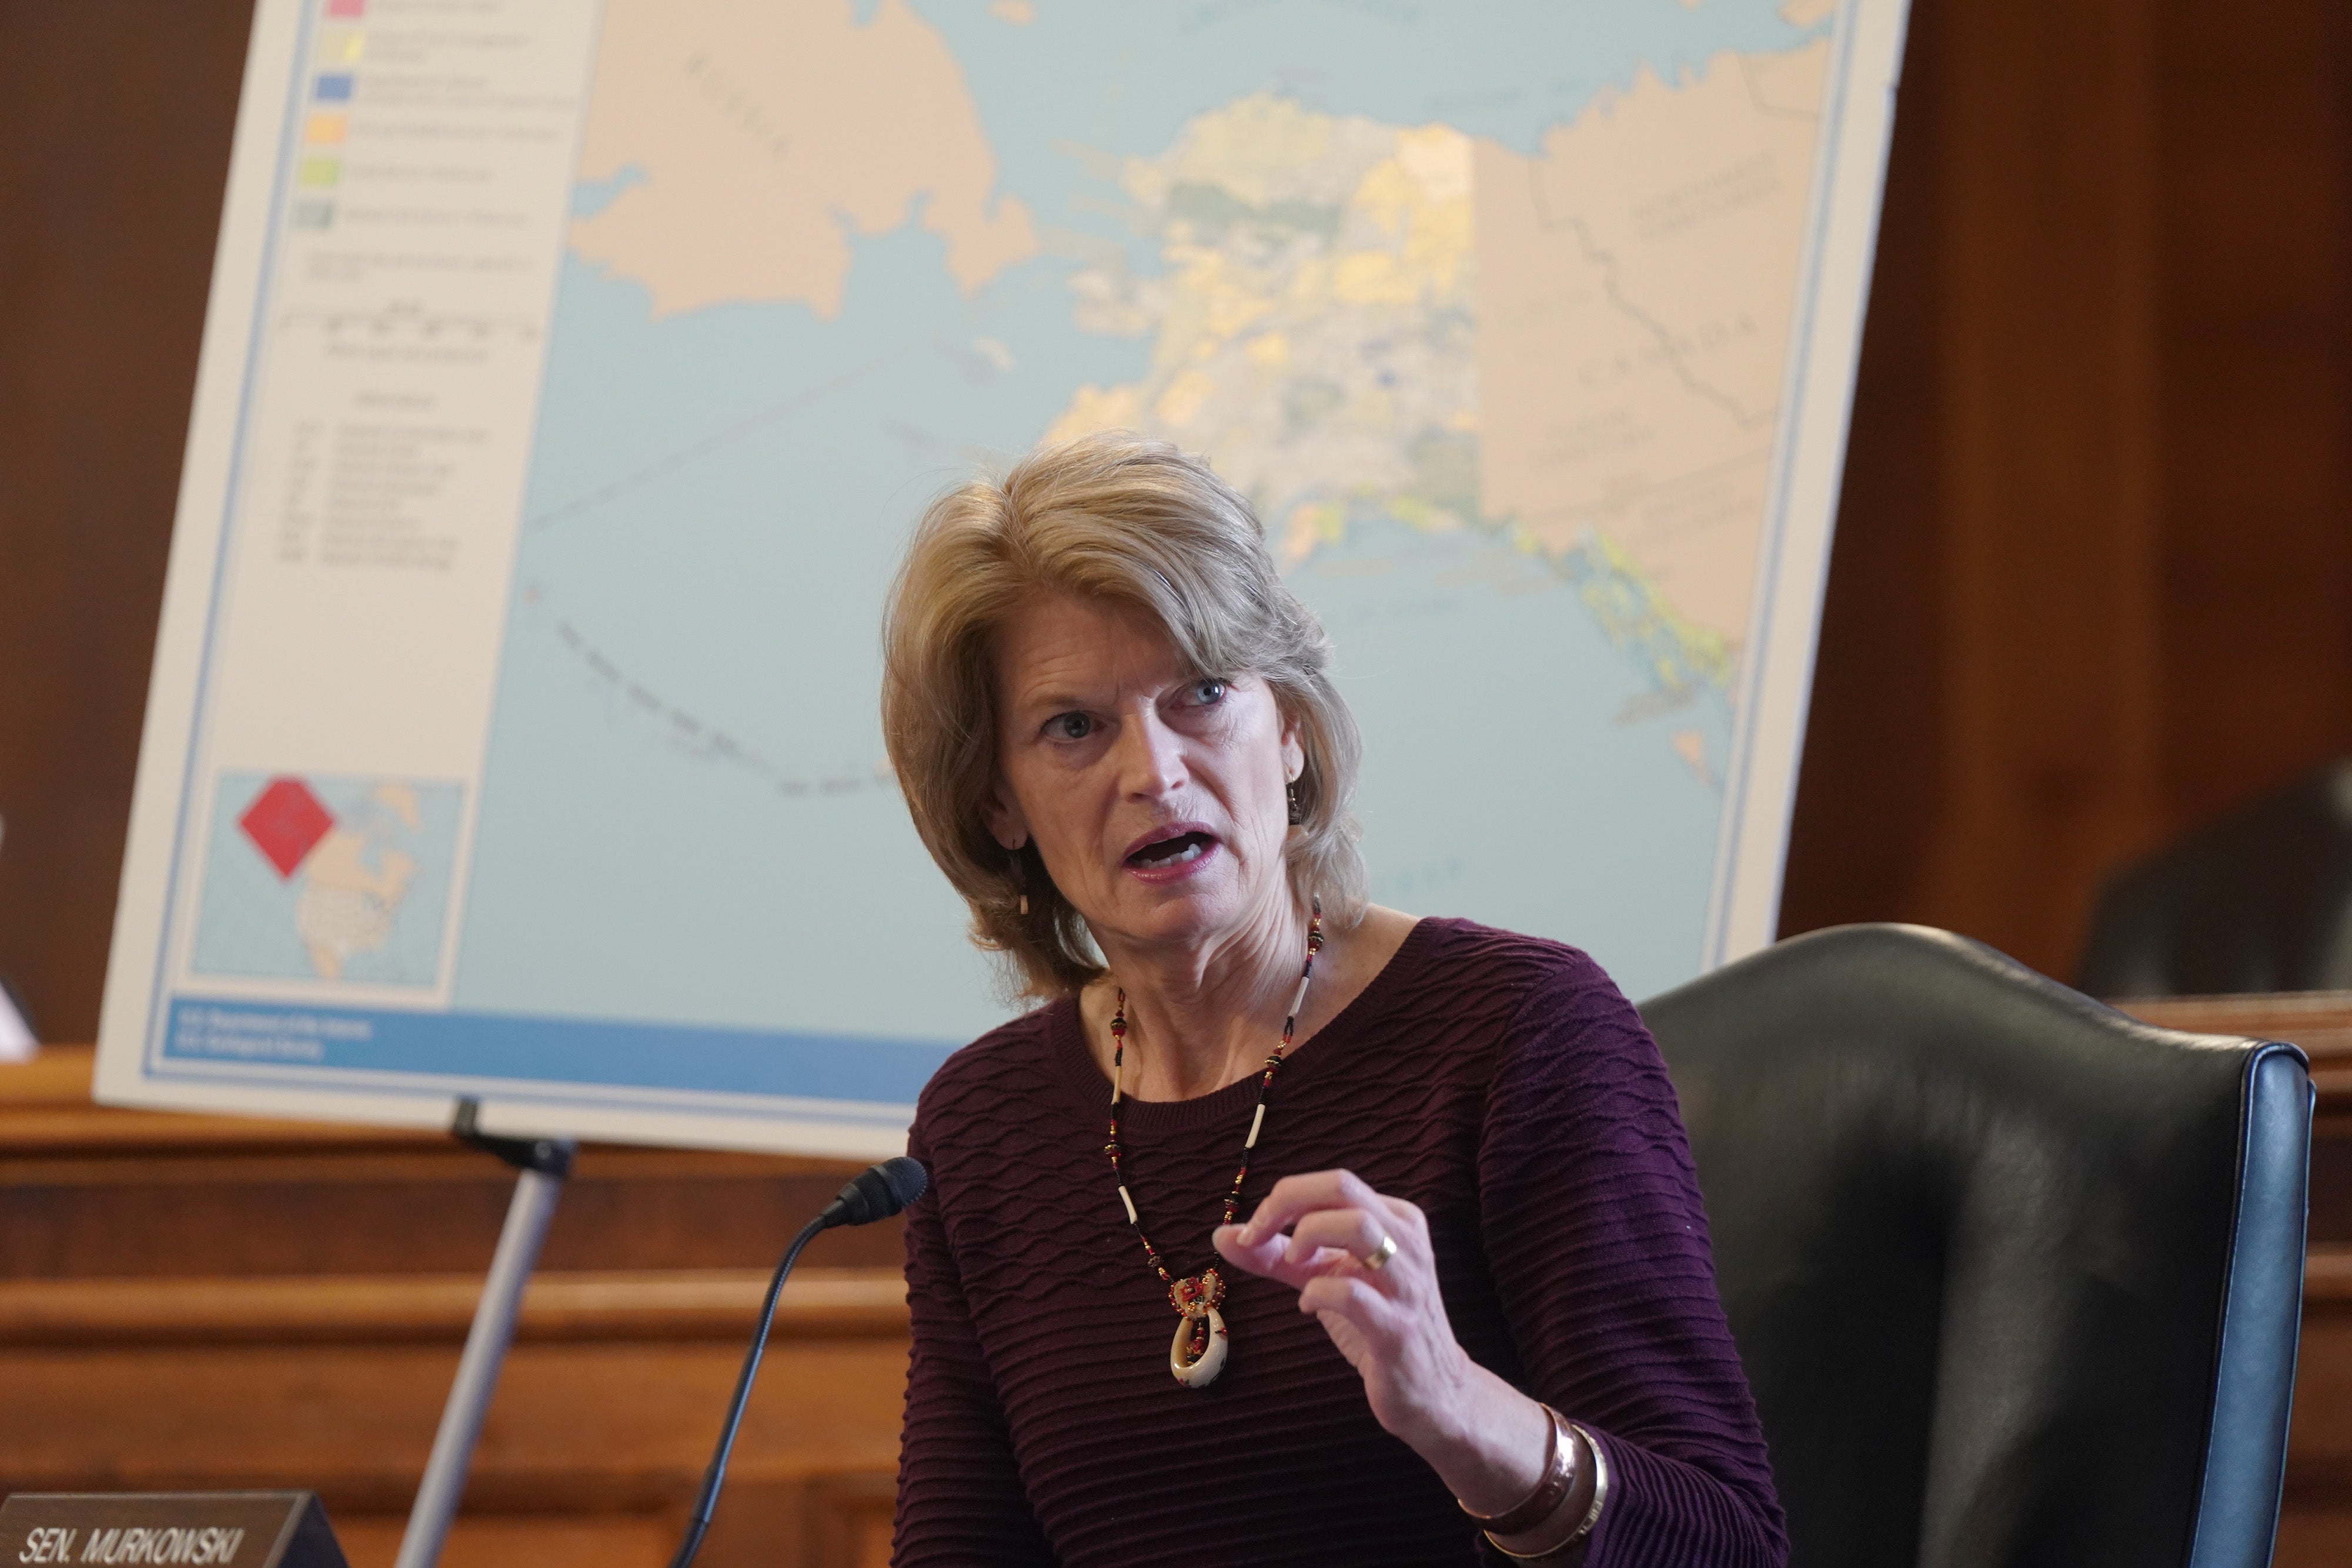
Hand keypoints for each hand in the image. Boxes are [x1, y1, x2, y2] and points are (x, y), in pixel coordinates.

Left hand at [1213, 1169, 1550, 1515]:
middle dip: (1286, 1203)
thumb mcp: (1327, 1279)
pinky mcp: (1397, 1329)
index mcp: (1395, 1220)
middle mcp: (1407, 1242)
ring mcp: (1406, 1285)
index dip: (1282, 1198)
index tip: (1250, 1231)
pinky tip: (1308, 1306)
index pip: (1334, 1183)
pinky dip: (1318, 1293)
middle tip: (1257, 1236)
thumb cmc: (1376, 1327)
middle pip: (1344, 1187)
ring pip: (1359, 1226)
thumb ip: (1278, 1256)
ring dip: (1307, 1236)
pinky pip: (1353, 1295)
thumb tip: (1223, 1234)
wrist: (1432, 1393)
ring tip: (1291, 1263)